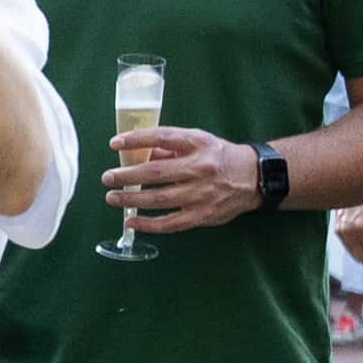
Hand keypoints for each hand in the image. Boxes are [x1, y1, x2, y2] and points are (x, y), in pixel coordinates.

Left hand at [106, 121, 258, 231]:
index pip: (162, 137)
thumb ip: (170, 146)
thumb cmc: (220, 157)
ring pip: (159, 199)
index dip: (136, 140)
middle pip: (156, 173)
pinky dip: (148, 224)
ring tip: (112, 197)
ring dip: (131, 200)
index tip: (114, 144)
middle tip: (108, 178)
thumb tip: (140, 152)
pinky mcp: (202, 215)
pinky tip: (131, 221)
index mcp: (198, 144)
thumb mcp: (199, 141)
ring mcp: (202, 194)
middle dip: (127, 176)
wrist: (255, 177)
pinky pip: (170, 223)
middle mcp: (201, 168)